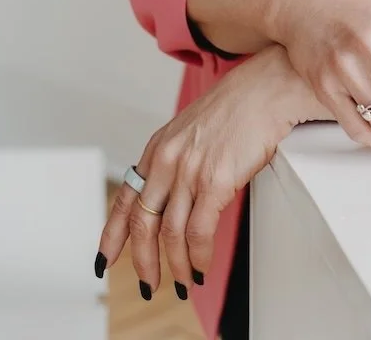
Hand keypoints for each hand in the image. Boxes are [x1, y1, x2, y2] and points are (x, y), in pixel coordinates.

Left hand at [95, 44, 298, 301]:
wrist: (266, 87)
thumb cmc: (238, 106)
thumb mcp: (193, 129)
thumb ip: (178, 159)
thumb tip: (175, 196)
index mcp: (159, 147)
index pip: (126, 198)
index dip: (112, 234)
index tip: (104, 258)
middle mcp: (167, 159)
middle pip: (143, 223)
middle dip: (144, 260)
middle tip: (150, 283)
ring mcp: (190, 170)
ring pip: (170, 233)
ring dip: (175, 265)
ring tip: (182, 281)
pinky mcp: (215, 180)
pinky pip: (199, 231)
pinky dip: (198, 256)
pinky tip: (201, 265)